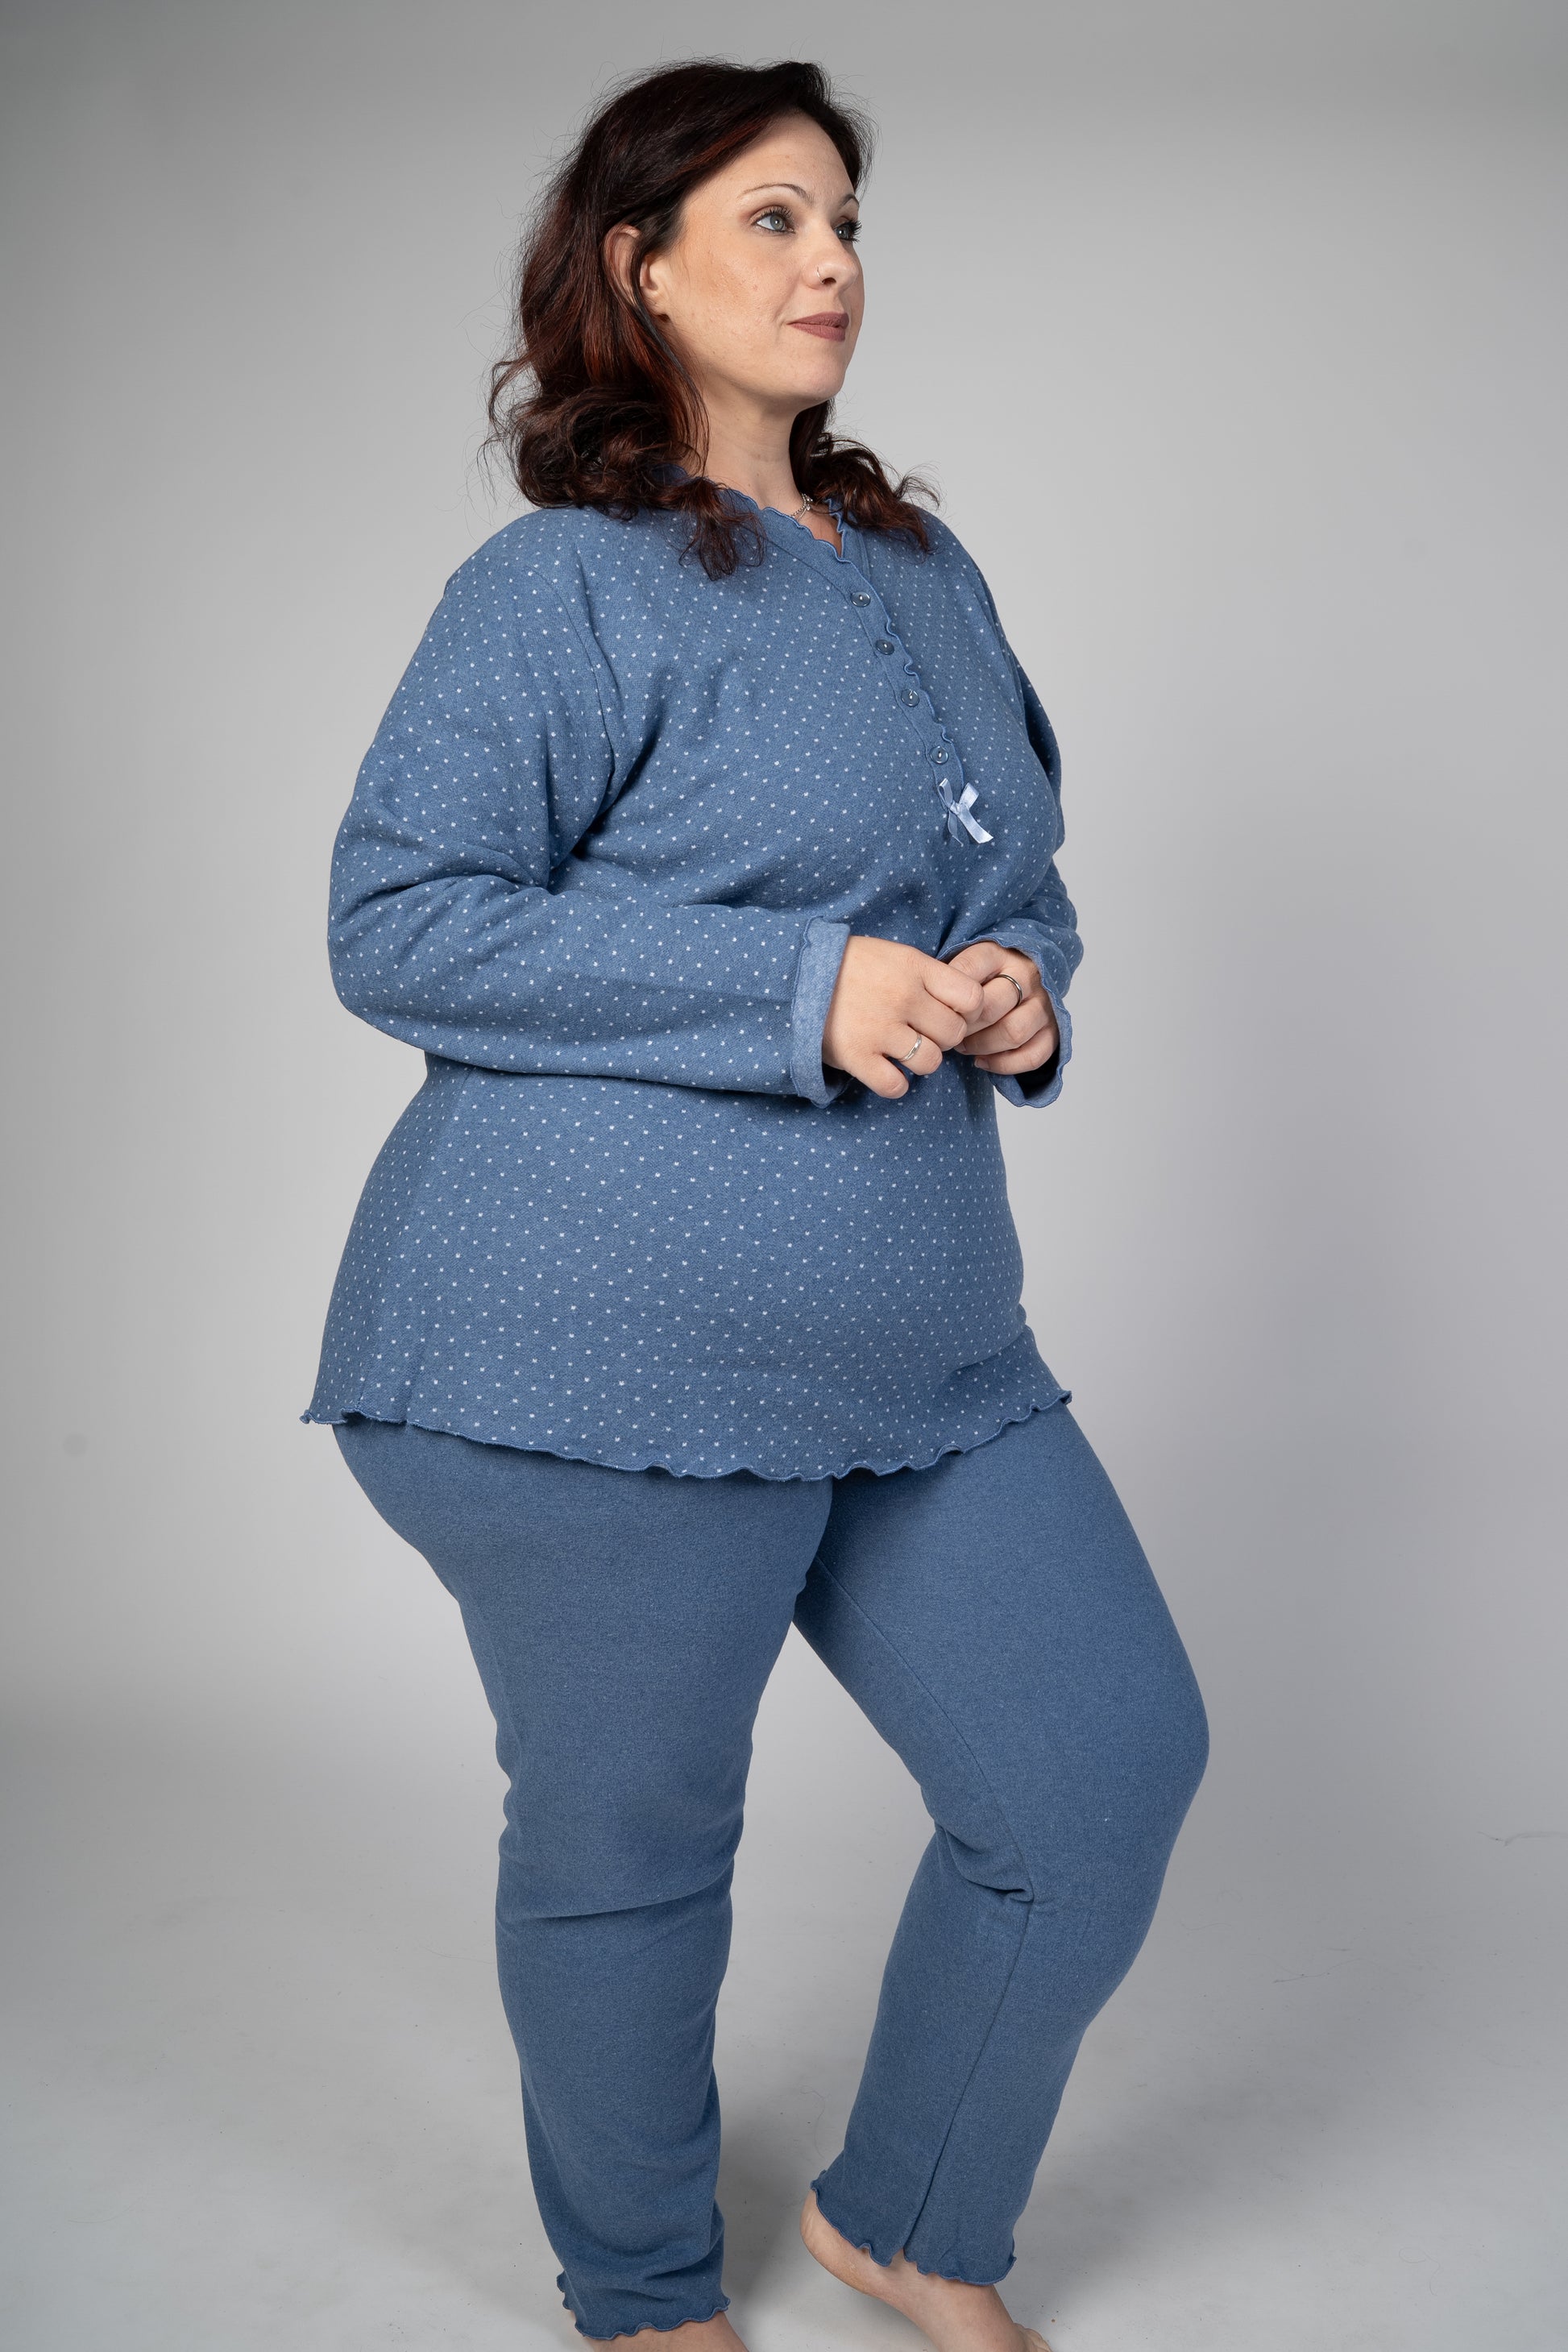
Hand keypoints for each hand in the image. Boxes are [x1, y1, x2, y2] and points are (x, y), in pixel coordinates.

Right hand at [822, 935, 987, 1099]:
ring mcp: (880, 1028)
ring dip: (920, 1062)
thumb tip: (964, 1005)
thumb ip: (928, 976)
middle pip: (954, 1033)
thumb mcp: (893, 955)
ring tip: (902, 1051)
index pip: (972, 998)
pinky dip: (894, 1084)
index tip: (950, 1012)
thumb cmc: (848, 966)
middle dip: (942, 1037)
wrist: (794, 974)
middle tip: (922, 1033)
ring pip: (931, 1062)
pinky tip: (884, 1070)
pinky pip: (896, 1086)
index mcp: (914, 967)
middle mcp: (903, 997)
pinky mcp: (857, 1056)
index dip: (967, 1011)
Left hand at [944, 939, 1059, 1074]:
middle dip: (964, 1026)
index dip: (947, 999)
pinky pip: (1033, 1055)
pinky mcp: (1054, 1029)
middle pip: (991, 1006)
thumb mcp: (963, 962)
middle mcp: (1026, 974)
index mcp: (999, 953)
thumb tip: (920, 1001)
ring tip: (965, 1047)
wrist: (1023, 976)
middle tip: (948, 1032)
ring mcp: (1043, 1003)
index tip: (935, 1009)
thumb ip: (946, 975)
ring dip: (983, 1045)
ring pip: (1014, 1031)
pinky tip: (982, 1062)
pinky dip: (1004, 1065)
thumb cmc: (981, 975)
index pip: (968, 975)